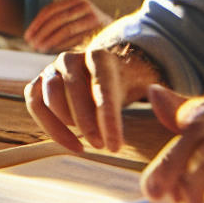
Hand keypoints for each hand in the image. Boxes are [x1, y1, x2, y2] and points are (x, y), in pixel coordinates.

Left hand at [24, 0, 110, 52]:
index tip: (26, 36)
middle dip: (41, 32)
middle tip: (31, 44)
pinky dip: (62, 45)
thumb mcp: (72, 21)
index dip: (36, 23)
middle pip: (56, 18)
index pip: (51, 10)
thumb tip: (30, 37)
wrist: (118, 36)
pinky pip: (76, 38)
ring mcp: (94, 17)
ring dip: (49, 40)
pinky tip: (52, 51)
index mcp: (77, 0)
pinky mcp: (99, 31)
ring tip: (38, 48)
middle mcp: (86, 6)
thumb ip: (56, 24)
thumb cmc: (87, 31)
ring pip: (65, 28)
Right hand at [24, 43, 159, 153]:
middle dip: (86, 122)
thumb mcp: (141, 86)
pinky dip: (48, 126)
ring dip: (67, 122)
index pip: (102, 87)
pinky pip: (34, 103)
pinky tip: (71, 143)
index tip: (115, 146)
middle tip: (100, 146)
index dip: (108, 119)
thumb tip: (169, 108)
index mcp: (99, 56)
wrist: (101, 75)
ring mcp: (52, 69)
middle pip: (72, 89)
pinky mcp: (38, 82)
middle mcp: (71, 57)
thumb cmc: (122, 85)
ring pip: (51, 95)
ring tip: (87, 140)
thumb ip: (156, 96)